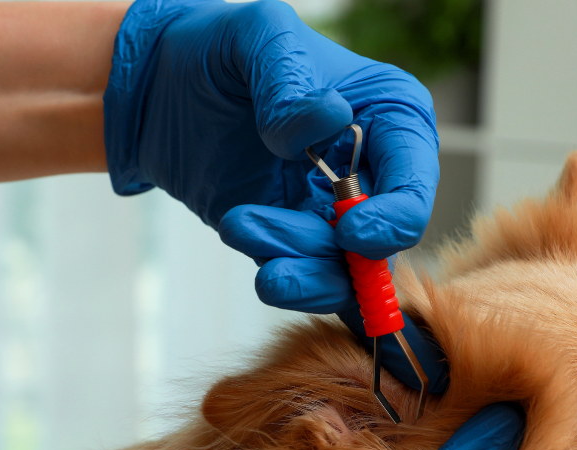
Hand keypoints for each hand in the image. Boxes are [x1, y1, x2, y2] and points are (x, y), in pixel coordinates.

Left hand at [104, 0, 445, 391]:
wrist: (161, 89)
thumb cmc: (223, 50)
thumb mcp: (257, 35)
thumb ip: (290, 73)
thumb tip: (327, 121)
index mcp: (390, 117)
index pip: (415, 180)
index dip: (394, 216)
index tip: (350, 230)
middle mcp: (375, 175)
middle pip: (383, 242)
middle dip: (332, 253)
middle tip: (261, 227)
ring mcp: (334, 216)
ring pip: (345, 275)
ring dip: (299, 269)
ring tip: (236, 225)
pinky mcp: (295, 245)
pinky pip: (311, 285)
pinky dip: (292, 288)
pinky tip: (263, 273)